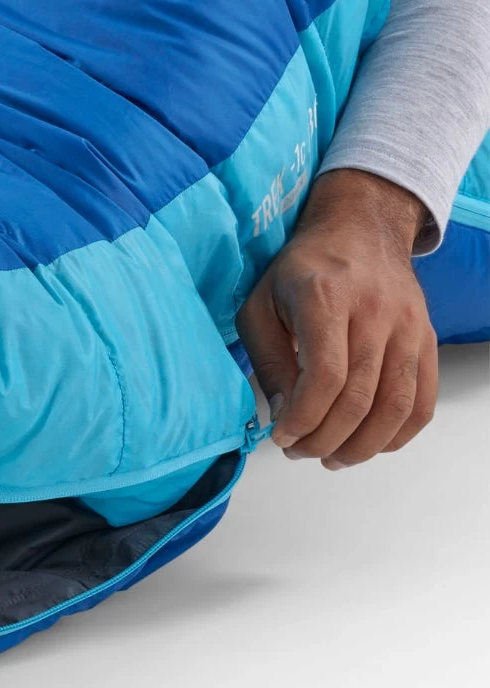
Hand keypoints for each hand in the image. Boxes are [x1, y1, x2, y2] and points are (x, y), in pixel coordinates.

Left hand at [237, 169, 436, 467]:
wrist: (359, 230)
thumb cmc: (300, 270)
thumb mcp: (261, 305)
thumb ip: (269, 361)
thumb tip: (285, 417)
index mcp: (325, 297)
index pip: (326, 377)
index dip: (304, 419)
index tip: (281, 436)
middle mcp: (374, 312)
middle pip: (360, 398)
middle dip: (325, 438)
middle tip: (300, 452)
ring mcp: (408, 326)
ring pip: (396, 405)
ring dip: (363, 445)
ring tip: (332, 457)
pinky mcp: (426, 339)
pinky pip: (423, 400)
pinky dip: (399, 433)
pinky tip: (371, 444)